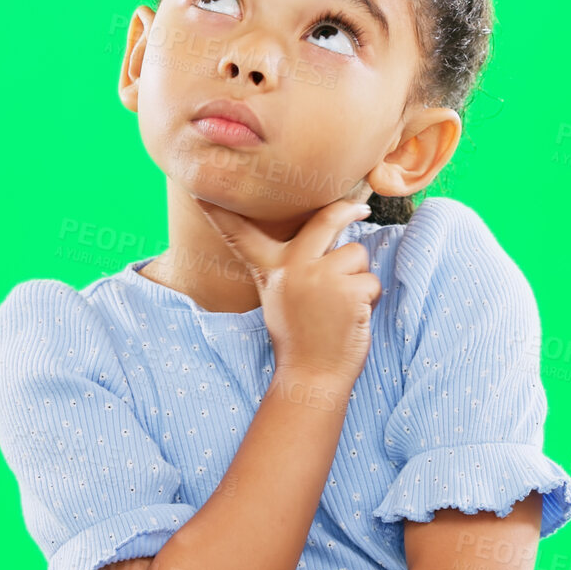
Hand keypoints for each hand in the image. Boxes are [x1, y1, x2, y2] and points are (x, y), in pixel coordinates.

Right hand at [194, 195, 381, 383]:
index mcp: (270, 269)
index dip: (220, 212)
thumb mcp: (279, 297)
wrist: (312, 377)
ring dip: (358, 278)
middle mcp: (293, 267)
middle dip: (346, 210)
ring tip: (340, 306)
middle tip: (360, 208)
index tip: (200, 192)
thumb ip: (290, 268)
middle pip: (325, 220)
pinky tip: (351, 319)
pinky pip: (370, 281)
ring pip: (356, 254)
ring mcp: (321, 276)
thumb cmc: (300, 339)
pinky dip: (369, 300)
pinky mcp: (348, 290)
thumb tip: (324, 236)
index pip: (242, 234)